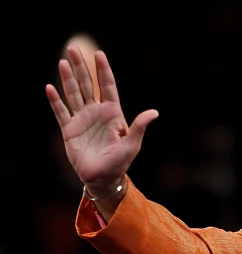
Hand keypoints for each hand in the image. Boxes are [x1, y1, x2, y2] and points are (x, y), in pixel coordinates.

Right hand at [45, 46, 157, 195]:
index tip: (99, 54)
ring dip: (68, 78)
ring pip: (73, 94)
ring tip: (62, 62)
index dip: (103, 71)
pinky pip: (61, 112)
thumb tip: (154, 112)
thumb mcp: (132, 144)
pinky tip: (50, 87)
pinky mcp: (69, 129)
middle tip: (73, 48)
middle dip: (81, 67)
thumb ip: (139, 127)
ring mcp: (82, 119)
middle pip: (87, 85)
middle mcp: (96, 112)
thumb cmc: (120, 162)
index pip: (107, 86)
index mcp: (113, 113)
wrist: (103, 178)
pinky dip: (55, 100)